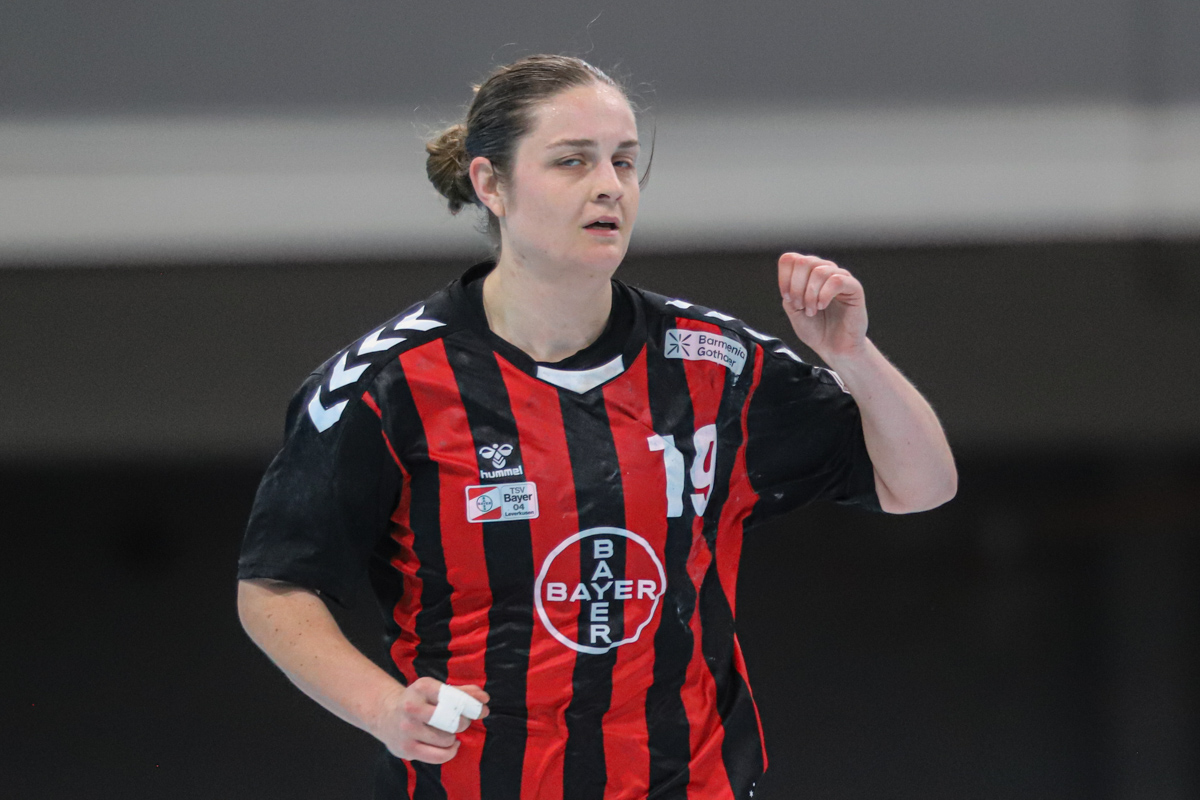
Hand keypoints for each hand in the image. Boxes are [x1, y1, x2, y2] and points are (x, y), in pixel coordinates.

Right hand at [370, 677, 489, 762]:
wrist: (385, 715)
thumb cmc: (419, 701)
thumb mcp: (437, 690)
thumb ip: (462, 692)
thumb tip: (485, 699)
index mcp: (422, 687)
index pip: (455, 697)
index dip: (472, 704)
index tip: (482, 708)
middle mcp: (412, 707)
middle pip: (452, 720)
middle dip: (463, 722)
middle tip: (462, 721)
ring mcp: (408, 729)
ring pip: (446, 739)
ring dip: (453, 737)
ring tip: (447, 732)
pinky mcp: (407, 749)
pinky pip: (439, 756)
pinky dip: (450, 751)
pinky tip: (450, 744)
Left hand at [777, 252, 868, 363]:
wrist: (835, 348)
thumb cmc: (816, 330)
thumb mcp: (794, 311)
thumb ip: (790, 294)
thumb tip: (791, 283)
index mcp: (808, 274)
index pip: (790, 259)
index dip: (784, 278)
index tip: (788, 298)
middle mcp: (824, 271)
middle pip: (803, 262)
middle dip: (797, 287)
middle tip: (800, 306)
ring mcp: (840, 277)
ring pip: (819, 271)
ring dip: (810, 294)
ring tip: (811, 310)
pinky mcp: (854, 288)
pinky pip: (837, 280)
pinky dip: (824, 294)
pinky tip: (822, 306)